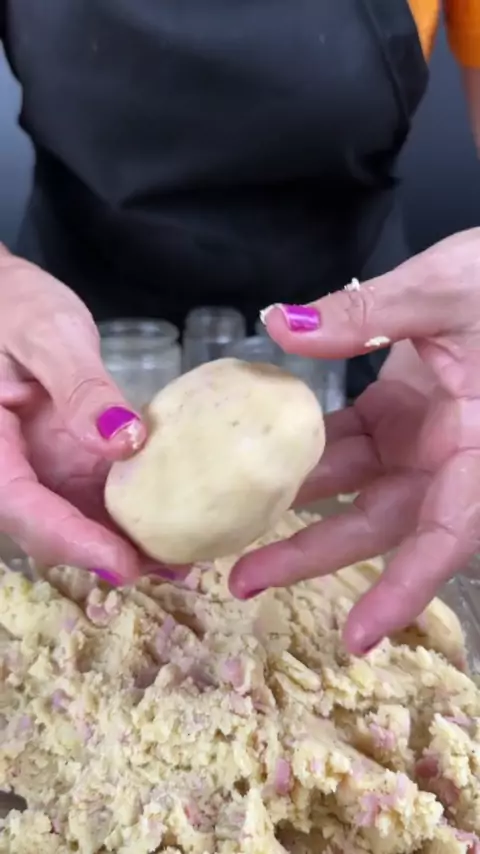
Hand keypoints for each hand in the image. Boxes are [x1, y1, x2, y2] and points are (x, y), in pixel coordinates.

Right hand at [0, 245, 154, 582]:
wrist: (6, 295)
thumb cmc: (14, 304)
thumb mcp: (47, 334)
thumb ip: (81, 387)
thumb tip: (123, 442)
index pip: (21, 504)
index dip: (71, 541)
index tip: (124, 563)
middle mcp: (10, 464)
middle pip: (48, 526)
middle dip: (105, 554)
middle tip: (173, 568)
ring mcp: (37, 463)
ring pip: (72, 518)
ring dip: (122, 542)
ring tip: (183, 556)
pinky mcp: (63, 457)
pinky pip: (91, 493)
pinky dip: (127, 511)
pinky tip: (170, 519)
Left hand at [229, 228, 479, 654]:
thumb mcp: (445, 289)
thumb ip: (366, 314)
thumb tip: (282, 324)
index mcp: (479, 447)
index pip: (446, 533)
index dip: (405, 588)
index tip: (358, 636)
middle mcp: (450, 457)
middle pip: (380, 523)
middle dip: (312, 554)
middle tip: (242, 579)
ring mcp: (421, 438)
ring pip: (355, 489)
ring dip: (297, 507)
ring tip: (232, 532)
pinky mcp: (397, 414)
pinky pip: (346, 444)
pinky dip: (307, 454)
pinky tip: (259, 460)